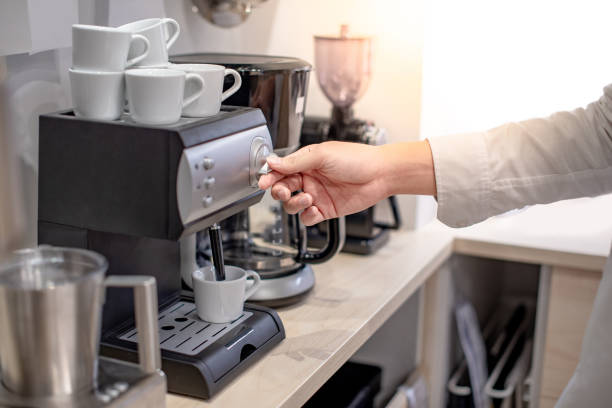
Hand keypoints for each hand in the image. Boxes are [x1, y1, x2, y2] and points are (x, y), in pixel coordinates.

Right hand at [258, 141, 389, 225]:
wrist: (380, 174)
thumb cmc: (357, 158)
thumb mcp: (322, 155)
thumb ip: (295, 161)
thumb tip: (273, 162)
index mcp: (306, 161)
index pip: (281, 169)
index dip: (270, 176)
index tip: (263, 181)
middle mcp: (309, 178)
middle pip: (283, 188)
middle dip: (279, 191)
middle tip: (284, 191)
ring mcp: (317, 194)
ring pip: (293, 204)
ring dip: (295, 203)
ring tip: (308, 198)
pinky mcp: (326, 209)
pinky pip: (308, 217)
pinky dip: (307, 216)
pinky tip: (315, 209)